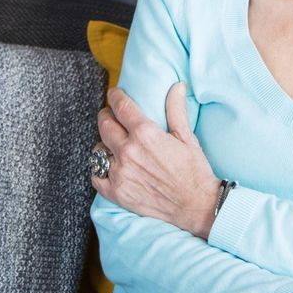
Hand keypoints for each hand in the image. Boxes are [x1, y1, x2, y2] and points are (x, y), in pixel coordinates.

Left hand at [91, 83, 220, 238]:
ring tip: (113, 145)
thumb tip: (177, 85)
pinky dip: (100, 170)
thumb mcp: (186, 136)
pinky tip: (109, 167)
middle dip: (107, 116)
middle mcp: (129, 152)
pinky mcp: (117, 192)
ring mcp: (120, 173)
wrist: (197, 206)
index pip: (120, 106)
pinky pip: (96, 176)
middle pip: (104, 124)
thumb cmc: (194, 171)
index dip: (115, 96)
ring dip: (104, 144)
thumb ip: (176, 109)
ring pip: (98, 150)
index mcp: (145, 134)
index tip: (114, 94)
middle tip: (111, 117)